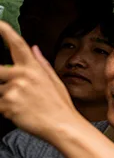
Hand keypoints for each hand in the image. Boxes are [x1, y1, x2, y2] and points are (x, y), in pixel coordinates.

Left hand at [0, 21, 82, 141]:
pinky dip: (6, 110)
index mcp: (34, 68)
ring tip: (22, 105)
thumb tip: (34, 48)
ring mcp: (14, 89)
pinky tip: (20, 112)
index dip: (5, 31)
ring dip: (5, 99)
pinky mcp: (7, 104)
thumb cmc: (60, 106)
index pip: (16, 44)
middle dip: (0, 79)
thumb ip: (41, 62)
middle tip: (13, 86)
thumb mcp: (54, 80)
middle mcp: (23, 75)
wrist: (63, 126)